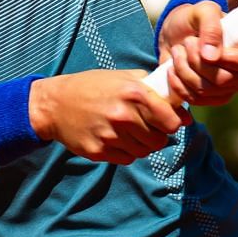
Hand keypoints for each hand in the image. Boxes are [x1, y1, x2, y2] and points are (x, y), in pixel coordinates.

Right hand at [28, 70, 189, 164]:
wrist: (55, 104)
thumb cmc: (92, 87)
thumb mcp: (123, 77)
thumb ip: (154, 90)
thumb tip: (183, 112)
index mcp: (134, 94)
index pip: (171, 122)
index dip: (173, 123)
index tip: (167, 122)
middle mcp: (123, 116)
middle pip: (159, 141)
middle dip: (157, 135)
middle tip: (146, 128)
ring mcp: (110, 136)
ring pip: (143, 152)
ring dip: (141, 145)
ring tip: (129, 132)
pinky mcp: (98, 151)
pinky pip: (126, 159)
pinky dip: (126, 152)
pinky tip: (115, 138)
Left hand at [157, 1, 237, 107]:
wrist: (179, 31)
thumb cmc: (198, 18)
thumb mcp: (205, 11)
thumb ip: (211, 27)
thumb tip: (211, 58)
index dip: (225, 58)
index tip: (199, 41)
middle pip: (224, 81)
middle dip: (197, 62)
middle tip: (186, 42)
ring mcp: (231, 88)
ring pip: (206, 91)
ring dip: (184, 70)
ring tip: (178, 50)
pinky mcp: (212, 98)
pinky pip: (196, 100)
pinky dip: (179, 85)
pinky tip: (172, 69)